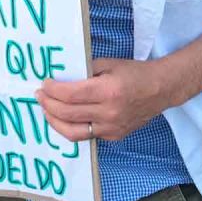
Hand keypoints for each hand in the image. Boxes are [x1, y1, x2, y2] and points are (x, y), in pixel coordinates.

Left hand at [36, 57, 173, 141]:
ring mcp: (111, 128)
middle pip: (67, 114)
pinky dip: (72, 126)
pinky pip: (86, 135)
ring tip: (47, 110)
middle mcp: (108, 112)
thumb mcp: (109, 64)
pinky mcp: (113, 136)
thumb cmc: (135, 73)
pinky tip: (65, 117)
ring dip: (54, 121)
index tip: (44, 84)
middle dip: (48, 104)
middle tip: (40, 96)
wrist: (161, 89)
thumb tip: (62, 76)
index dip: (53, 90)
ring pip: (72, 132)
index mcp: (108, 91)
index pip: (70, 95)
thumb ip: (85, 70)